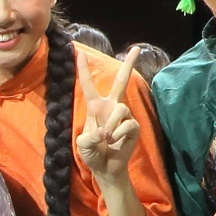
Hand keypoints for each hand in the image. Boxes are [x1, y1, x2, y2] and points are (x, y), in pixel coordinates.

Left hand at [74, 49, 143, 188]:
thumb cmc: (92, 153)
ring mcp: (124, 115)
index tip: (79, 52)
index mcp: (95, 107)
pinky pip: (128, 124)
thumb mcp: (83, 145)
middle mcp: (111, 107)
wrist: (105, 168)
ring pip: (120, 108)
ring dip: (112, 124)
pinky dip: (118, 134)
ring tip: (107, 138)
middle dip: (128, 64)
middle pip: (121, 81)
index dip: (83, 69)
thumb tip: (105, 132)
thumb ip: (88, 138)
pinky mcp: (133, 126)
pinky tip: (115, 142)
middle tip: (136, 48)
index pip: (88, 85)